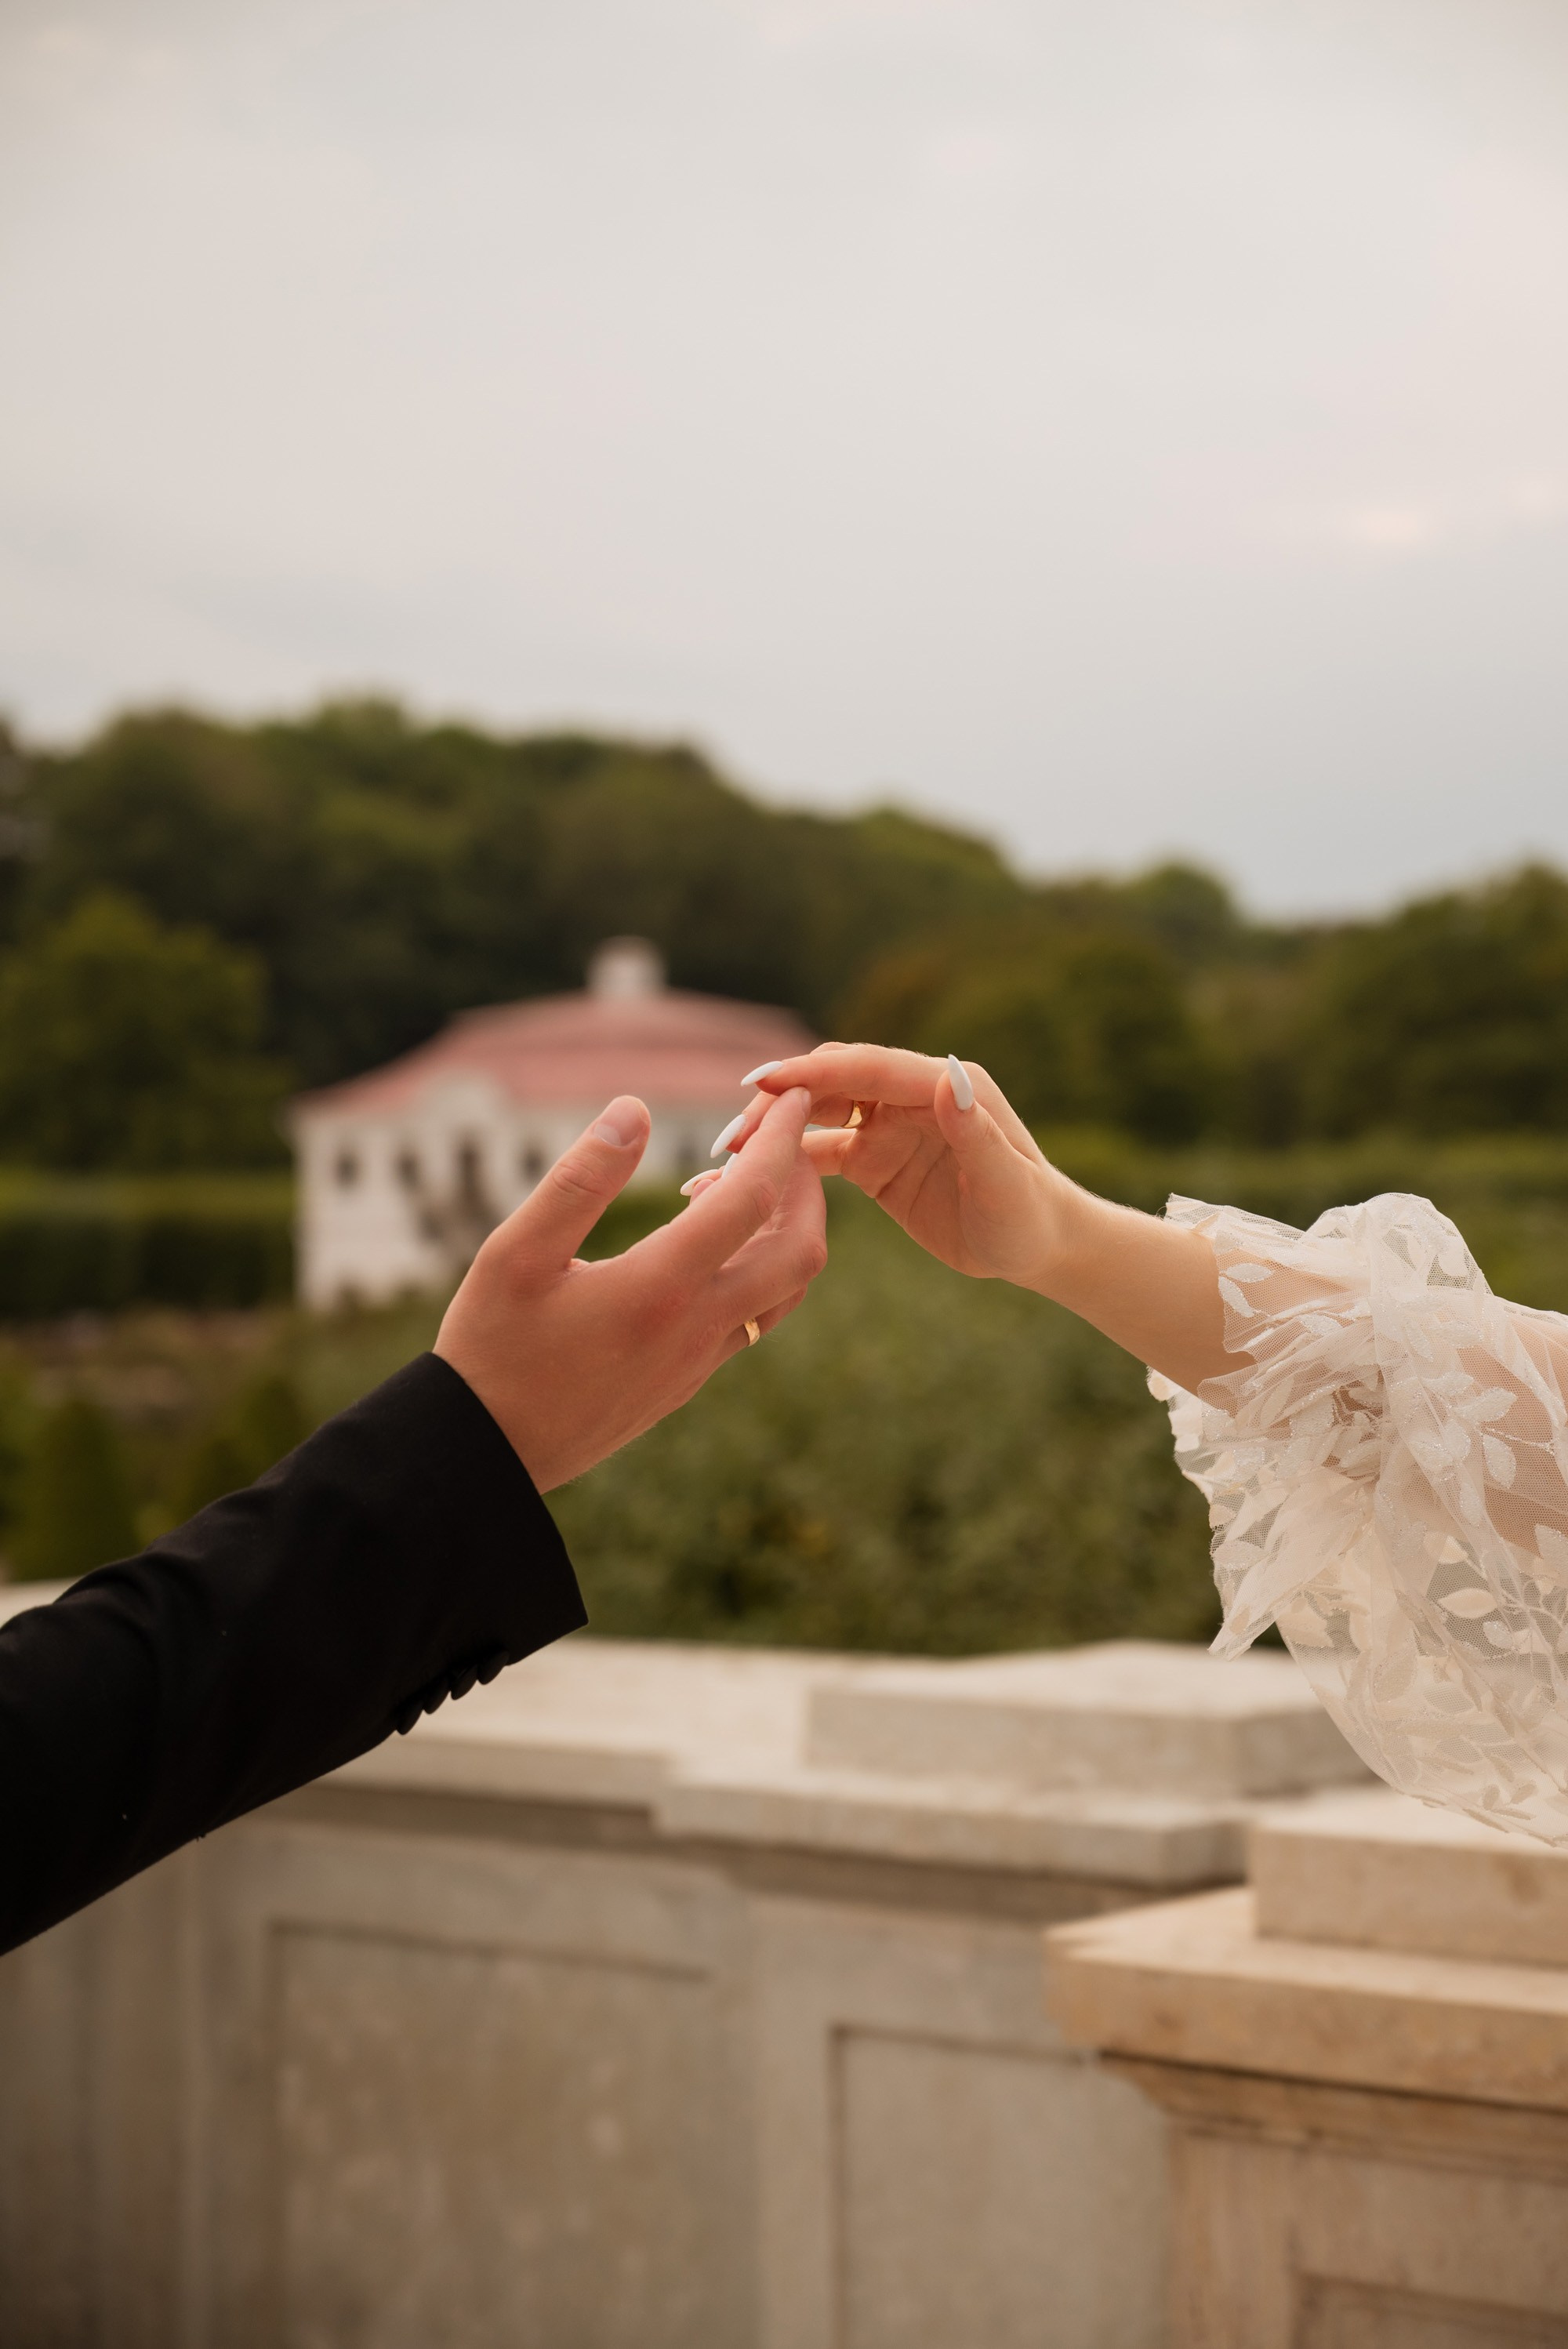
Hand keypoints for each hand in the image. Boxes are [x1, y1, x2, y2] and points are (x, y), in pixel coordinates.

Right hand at [435, 1087, 825, 1489]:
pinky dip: (756, 1265)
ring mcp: (698, 1363)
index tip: (791, 1097)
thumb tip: (636, 1108)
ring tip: (730, 1183)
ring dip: (784, 1229)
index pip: (751, 1200)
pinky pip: (754, 1318)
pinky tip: (705, 1240)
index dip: (780, 1140)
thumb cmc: (491, 1346)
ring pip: (785, 1291)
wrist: (488, 1454)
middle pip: (800, 1251)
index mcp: (658, 1289)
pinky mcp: (688, 1382)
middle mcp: (695, 1329)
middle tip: (772, 1140)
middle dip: (805, 1185)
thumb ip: (579, 1179)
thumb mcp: (515, 1252)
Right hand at [729, 1044, 1231, 1388]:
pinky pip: (820, 1153)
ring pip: (817, 1115)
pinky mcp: (874, 1160)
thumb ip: (976, 1130)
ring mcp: (888, 1127)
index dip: (814, 1073)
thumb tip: (948, 1075)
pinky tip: (747, 1181)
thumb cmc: (1029, 1216)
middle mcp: (911, 1096)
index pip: (868, 1069)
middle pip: (832, 1084)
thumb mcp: (1005, 1181)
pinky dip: (785, 1163)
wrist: (1038, 1248)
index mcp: (944, 1086)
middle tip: (731, 1136)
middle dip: (779, 1102)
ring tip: (726, 1158)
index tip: (762, 1083)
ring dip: (773, 1131)